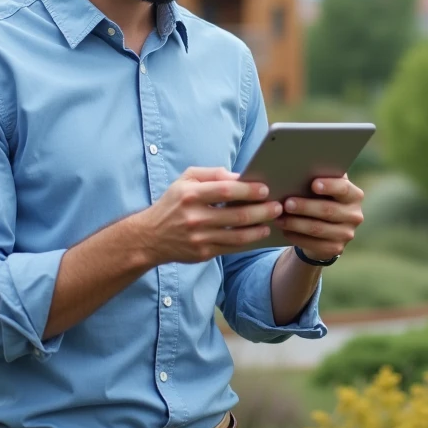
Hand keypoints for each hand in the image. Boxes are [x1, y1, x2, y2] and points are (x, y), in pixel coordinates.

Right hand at [133, 167, 282, 265]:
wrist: (150, 237)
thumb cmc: (173, 203)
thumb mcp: (185, 180)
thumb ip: (212, 173)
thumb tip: (239, 176)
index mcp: (190, 195)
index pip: (225, 190)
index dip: (248, 190)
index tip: (265, 189)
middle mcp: (194, 218)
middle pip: (237, 216)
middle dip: (262, 211)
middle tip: (278, 206)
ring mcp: (199, 238)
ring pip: (238, 236)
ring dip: (260, 228)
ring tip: (272, 220)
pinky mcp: (203, 254)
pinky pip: (232, 248)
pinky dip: (249, 241)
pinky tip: (260, 233)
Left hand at [276, 175, 364, 261]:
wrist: (325, 229)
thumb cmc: (321, 199)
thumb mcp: (325, 188)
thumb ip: (320, 177)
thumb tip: (301, 168)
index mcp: (354, 195)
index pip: (344, 189)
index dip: (330, 186)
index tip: (313, 184)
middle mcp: (354, 215)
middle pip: (328, 210)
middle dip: (305, 207)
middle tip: (287, 203)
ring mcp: (347, 234)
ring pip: (318, 229)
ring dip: (296, 223)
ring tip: (279, 218)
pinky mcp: (336, 248)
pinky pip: (314, 244)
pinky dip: (297, 237)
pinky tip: (285, 231)